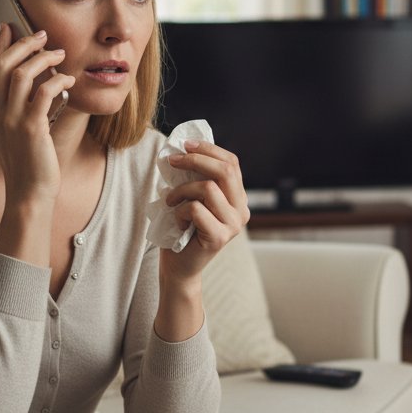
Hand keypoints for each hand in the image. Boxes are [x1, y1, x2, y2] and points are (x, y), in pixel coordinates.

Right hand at [0, 23, 74, 205]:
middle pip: (2, 64)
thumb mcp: (12, 129)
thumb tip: (31, 74)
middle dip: (23, 44)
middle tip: (42, 35)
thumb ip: (14, 104)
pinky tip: (68, 79)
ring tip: (60, 54)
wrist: (29, 192)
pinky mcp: (31, 128)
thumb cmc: (27, 160)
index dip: (1, 45)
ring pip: (21, 73)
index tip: (10, 26)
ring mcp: (9, 120)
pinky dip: (58, 80)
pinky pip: (44, 92)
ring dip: (43, 59)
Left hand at [158, 140, 250, 286]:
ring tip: (170, 200)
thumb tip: (183, 148)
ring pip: (208, 188)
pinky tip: (176, 221)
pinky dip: (179, 210)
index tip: (185, 145)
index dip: (208, 149)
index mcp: (238, 198)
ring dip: (181, 190)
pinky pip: (196, 209)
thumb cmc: (182, 230)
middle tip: (172, 160)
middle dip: (195, 160)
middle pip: (225, 171)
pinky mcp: (219, 237)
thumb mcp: (192, 197)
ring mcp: (233, 225)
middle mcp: (242, 210)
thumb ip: (196, 178)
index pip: (232, 163)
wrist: (179, 267)